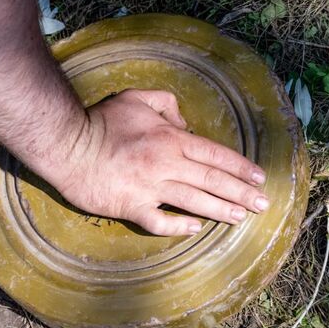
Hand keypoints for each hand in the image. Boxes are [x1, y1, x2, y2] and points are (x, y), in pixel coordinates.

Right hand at [49, 89, 268, 235]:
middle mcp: (166, 164)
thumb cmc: (102, 120)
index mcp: (171, 139)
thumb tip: (185, 122)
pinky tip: (196, 228)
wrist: (65, 144)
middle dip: (241, 194)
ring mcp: (149, 188)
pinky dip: (179, 227)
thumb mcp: (137, 99)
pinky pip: (159, 222)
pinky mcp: (130, 207)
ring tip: (241, 218)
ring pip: (194, 202)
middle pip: (213, 181)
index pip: (216, 155)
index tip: (260, 178)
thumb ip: (167, 104)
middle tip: (263, 205)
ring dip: (221, 211)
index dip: (241, 167)